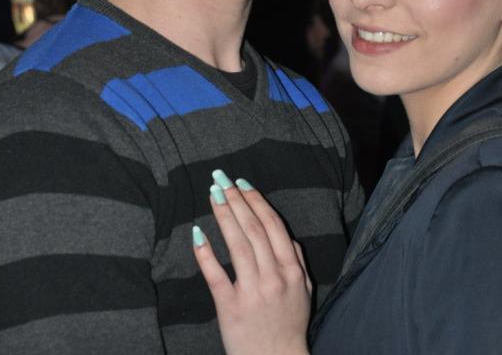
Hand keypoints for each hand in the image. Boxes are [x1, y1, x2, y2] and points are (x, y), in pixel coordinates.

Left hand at [193, 170, 310, 354]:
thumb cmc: (290, 324)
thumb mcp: (304, 289)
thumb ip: (298, 259)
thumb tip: (286, 234)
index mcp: (291, 269)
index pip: (272, 225)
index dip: (256, 200)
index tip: (242, 182)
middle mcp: (273, 276)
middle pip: (253, 229)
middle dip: (236, 199)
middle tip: (221, 178)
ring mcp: (252, 292)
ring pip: (237, 245)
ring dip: (224, 215)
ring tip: (213, 194)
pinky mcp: (230, 308)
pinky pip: (216, 277)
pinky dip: (206, 254)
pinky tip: (197, 234)